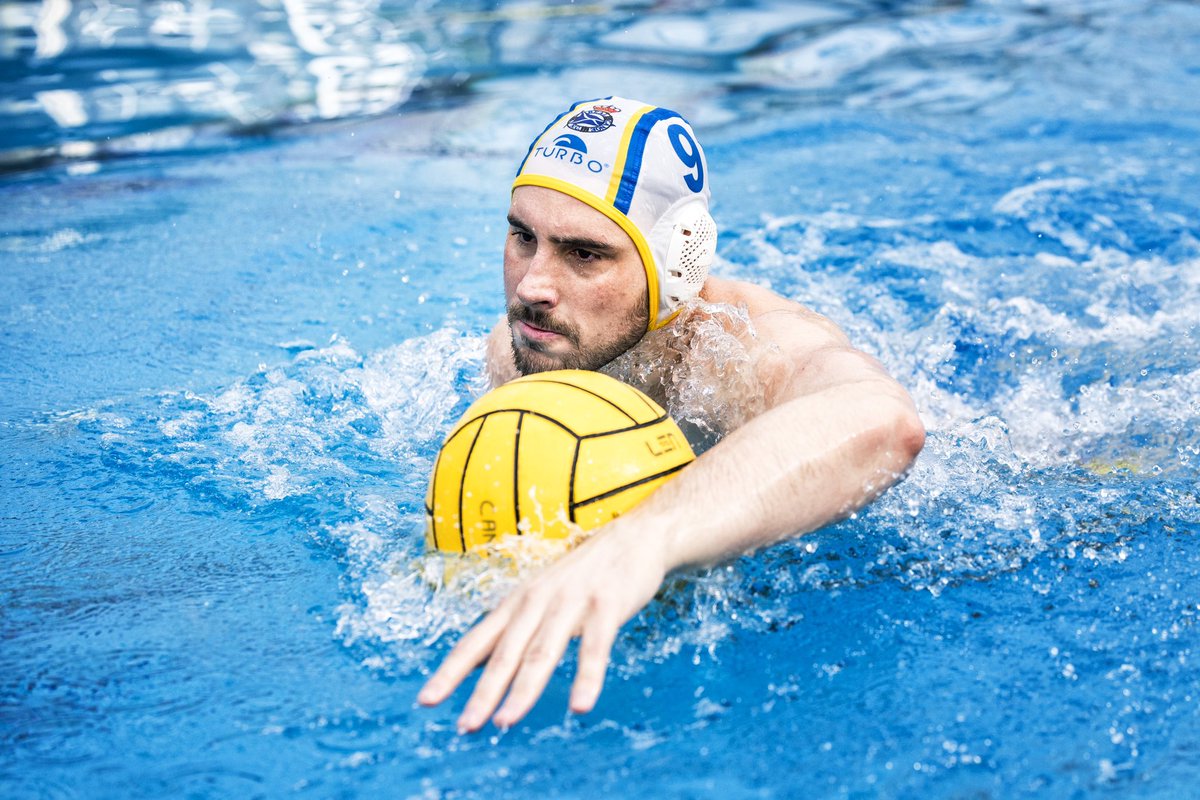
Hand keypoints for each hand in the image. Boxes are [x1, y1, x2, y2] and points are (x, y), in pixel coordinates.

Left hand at [417, 521, 668, 731]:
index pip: (476, 641)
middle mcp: (537, 602)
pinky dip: (586, 678)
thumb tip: (479, 662)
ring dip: (522, 690)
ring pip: (542, 653)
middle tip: (465, 727)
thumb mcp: (541, 595)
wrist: (634, 536)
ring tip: (505, 722)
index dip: (450, 672)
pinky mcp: (607, 606)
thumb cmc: (584, 573)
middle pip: (504, 653)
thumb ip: (515, 628)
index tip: (425, 701)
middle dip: (483, 692)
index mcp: (518, 602)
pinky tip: (579, 706)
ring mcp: (571, 603)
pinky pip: (595, 648)